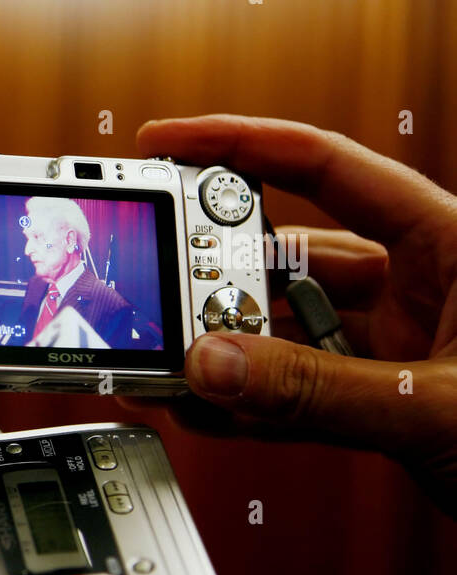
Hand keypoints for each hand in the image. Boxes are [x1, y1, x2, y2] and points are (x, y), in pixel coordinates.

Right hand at [130, 115, 456, 514]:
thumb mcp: (437, 405)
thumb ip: (318, 391)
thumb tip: (217, 366)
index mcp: (453, 242)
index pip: (328, 168)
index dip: (238, 147)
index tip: (166, 147)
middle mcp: (423, 284)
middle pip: (293, 255)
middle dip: (222, 273)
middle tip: (166, 290)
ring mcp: (401, 345)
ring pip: (290, 331)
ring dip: (233, 352)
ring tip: (177, 361)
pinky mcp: (386, 401)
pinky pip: (300, 392)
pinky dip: (254, 404)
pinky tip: (210, 407)